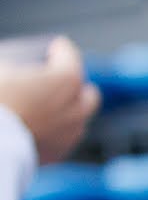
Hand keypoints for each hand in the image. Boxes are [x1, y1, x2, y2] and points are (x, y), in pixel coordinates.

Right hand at [0, 36, 98, 164]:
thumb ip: (12, 67)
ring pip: (78, 120)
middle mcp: (76, 108)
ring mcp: (70, 134)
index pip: (70, 59)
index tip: (57, 46)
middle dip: (77, 86)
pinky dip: (56, 132)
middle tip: (61, 81)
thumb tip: (13, 70)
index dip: (62, 50)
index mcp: (65, 80)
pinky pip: (63, 139)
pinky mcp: (57, 153)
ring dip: (69, 112)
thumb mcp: (2, 71)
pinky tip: (43, 127)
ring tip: (51, 106)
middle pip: (88, 94)